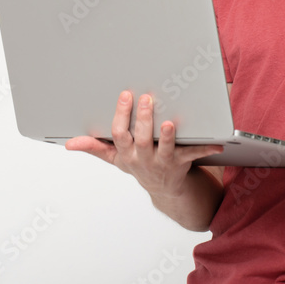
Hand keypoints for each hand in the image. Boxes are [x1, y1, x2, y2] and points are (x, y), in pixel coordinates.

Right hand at [65, 91, 222, 197]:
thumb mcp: (114, 157)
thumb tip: (69, 143)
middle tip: (148, 98)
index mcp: (126, 153)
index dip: (121, 116)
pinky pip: (194, 155)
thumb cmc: (137, 164)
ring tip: (169, 123)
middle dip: (144, 119)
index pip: (120, 135)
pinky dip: (205, 148)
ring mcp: (163, 161)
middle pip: (142, 139)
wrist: (164, 189)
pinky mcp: (182, 163)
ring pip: (165, 148)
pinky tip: (216, 141)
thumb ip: (94, 147)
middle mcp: (144, 158)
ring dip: (167, 137)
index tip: (126, 95)